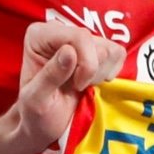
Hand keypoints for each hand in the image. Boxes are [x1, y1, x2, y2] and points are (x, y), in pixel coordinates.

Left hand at [13, 21, 125, 145]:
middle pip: (97, 43)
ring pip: (110, 49)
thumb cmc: (36, 113)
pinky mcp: (96, 47)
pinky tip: (91, 82)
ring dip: (99, 74)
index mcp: (39, 35)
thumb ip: (50, 75)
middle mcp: (59, 30)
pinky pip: (118, 53)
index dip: (86, 64)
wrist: (45, 122)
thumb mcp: (36, 101)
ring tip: (80, 85)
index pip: (79, 36)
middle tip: (76, 87)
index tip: (76, 86)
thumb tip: (70, 51)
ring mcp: (79, 38)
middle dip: (91, 72)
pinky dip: (109, 72)